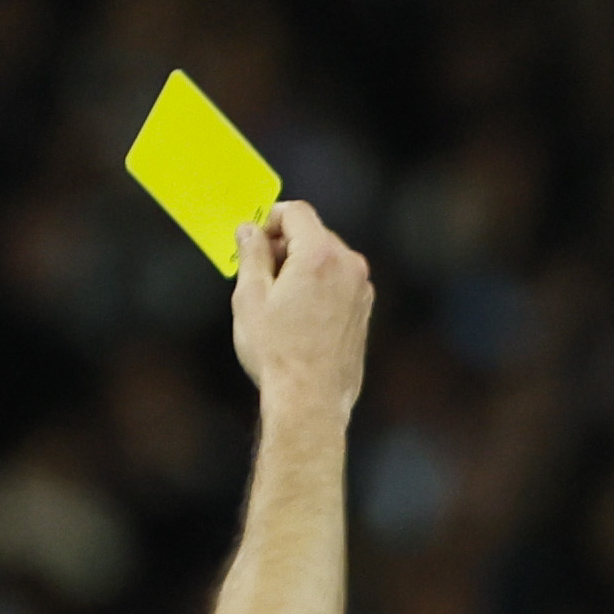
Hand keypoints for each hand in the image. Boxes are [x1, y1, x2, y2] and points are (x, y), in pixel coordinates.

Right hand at [231, 200, 371, 422]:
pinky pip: (338, 283)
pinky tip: (299, 318)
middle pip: (313, 234)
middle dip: (284, 246)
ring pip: (326, 259)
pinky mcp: (363, 310)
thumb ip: (251, 253)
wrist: (310, 401)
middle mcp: (348, 265)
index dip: (270, 219)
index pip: (295, 212)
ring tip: (278, 303)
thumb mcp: (250, 297)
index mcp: (319, 254)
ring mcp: (360, 289)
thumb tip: (249, 229)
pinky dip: (318, 287)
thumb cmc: (277, 353)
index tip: (253, 241)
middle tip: (259, 276)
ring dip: (301, 268)